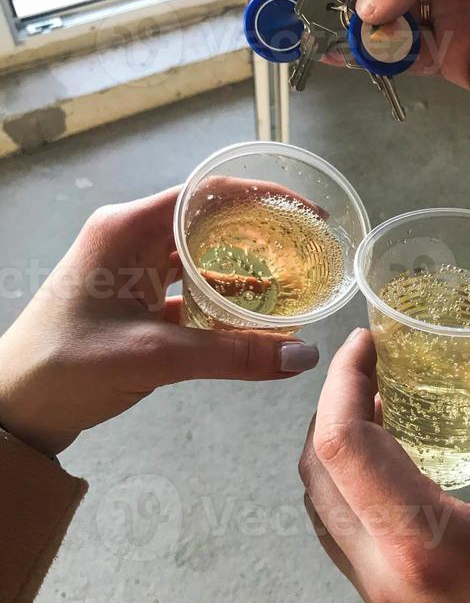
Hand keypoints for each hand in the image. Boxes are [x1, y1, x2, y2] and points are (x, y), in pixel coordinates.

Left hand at [0, 187, 318, 455]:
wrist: (11, 409)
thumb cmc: (65, 367)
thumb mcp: (155, 357)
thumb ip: (233, 356)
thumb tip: (302, 358)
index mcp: (128, 228)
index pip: (207, 194)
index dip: (261, 197)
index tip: (306, 212)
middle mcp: (131, 238)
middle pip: (209, 221)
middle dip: (260, 233)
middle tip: (308, 248)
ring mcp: (131, 269)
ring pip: (200, 258)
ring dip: (243, 269)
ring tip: (292, 279)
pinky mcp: (134, 300)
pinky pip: (189, 290)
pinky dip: (221, 300)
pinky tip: (255, 315)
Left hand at [299, 330, 469, 602]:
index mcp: (421, 541)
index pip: (341, 443)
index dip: (343, 380)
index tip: (369, 338)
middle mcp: (381, 571)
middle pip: (316, 471)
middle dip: (333, 404)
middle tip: (374, 361)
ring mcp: (378, 598)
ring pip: (321, 505)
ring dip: (334, 444)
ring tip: (381, 399)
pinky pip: (340, 533)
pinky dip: (348, 483)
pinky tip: (393, 459)